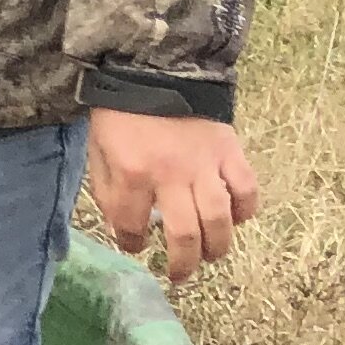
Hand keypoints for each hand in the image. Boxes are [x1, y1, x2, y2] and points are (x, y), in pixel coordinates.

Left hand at [86, 109, 260, 283]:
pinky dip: (245, 209)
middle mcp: (171, 175)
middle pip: (184, 233)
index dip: (131, 242)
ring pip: (219, 218)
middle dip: (182, 262)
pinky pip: (246, 188)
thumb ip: (107, 190)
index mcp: (132, 173)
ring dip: (217, 245)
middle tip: (180, 275)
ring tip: (211, 257)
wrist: (154, 70)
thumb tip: (122, 226)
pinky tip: (237, 219)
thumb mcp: (98, 151)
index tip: (135, 246)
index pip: (132, 224)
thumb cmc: (120, 114)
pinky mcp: (230, 151)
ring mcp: (205, 164)